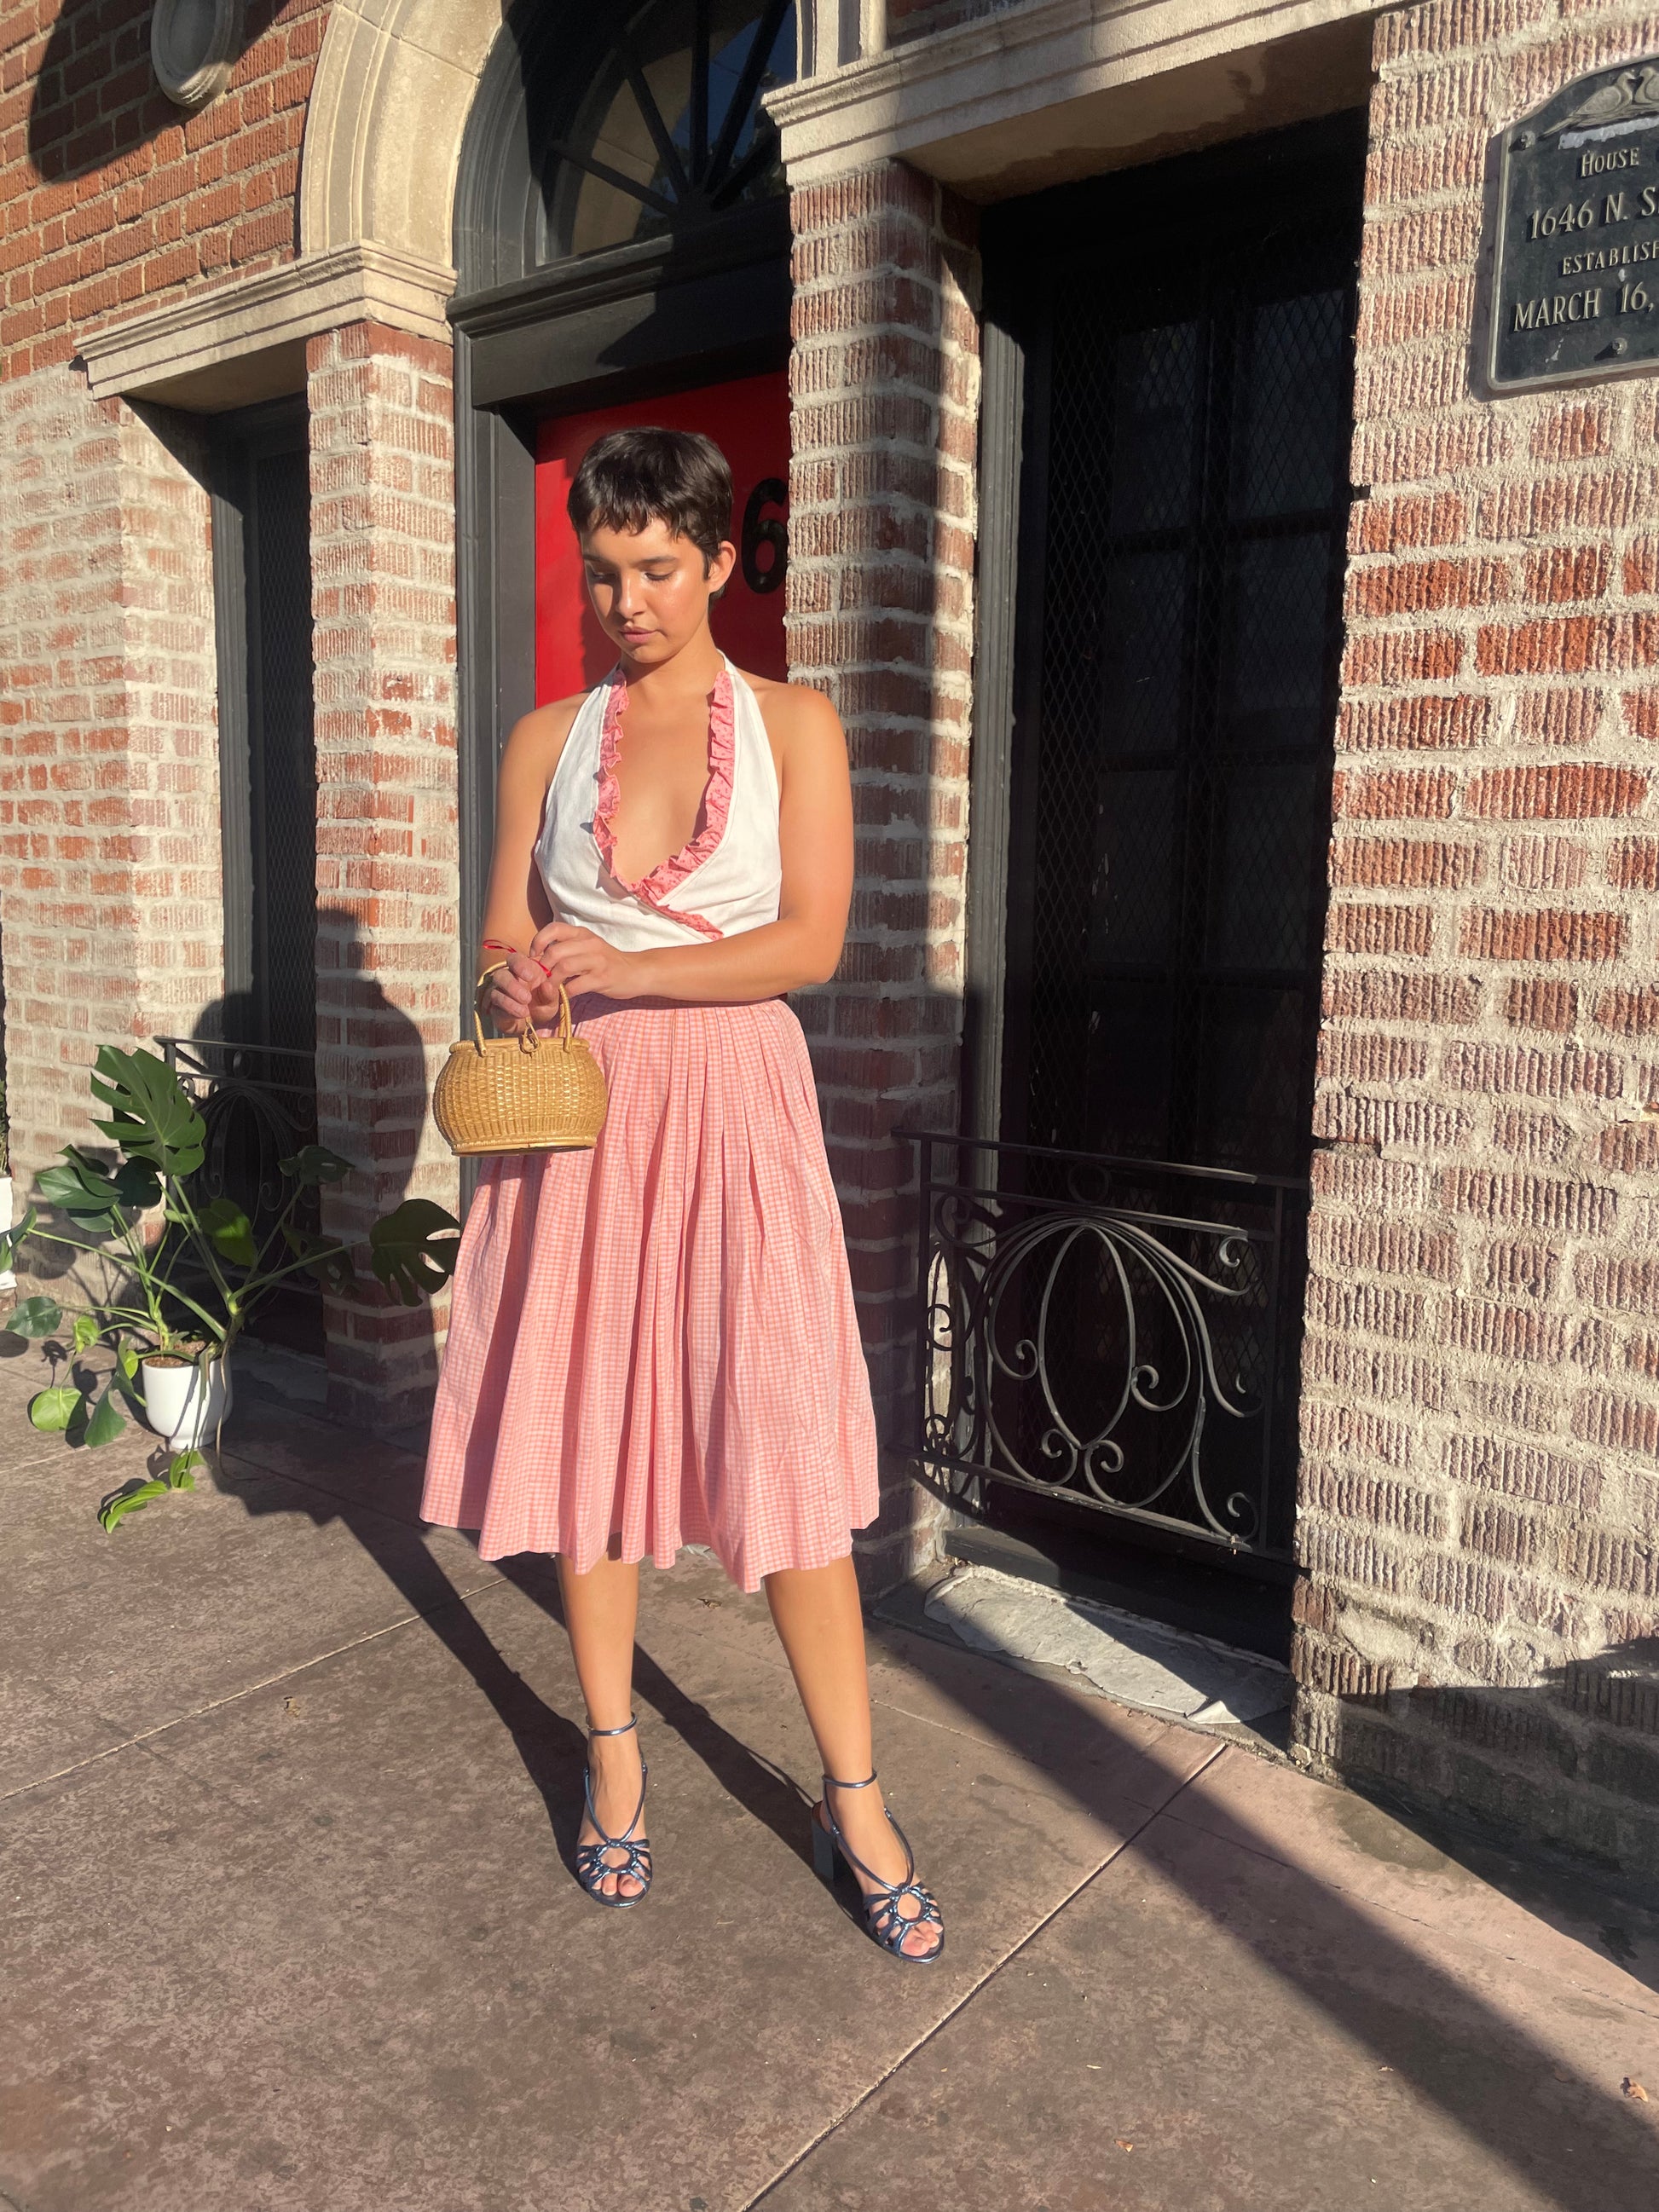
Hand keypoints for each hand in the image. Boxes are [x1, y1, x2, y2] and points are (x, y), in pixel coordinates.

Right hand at [479, 949, 549, 1032]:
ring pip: (495, 991)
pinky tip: (521, 1014)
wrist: (534, 1021)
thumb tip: (547, 985)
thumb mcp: (550, 999)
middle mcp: (508, 977)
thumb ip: (550, 993)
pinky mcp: (495, 1006)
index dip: (519, 965)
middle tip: (527, 997)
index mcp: (523, 969)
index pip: (514, 959)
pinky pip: (496, 1006)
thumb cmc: (542, 1002)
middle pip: (500, 974)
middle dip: (512, 985)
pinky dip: (508, 1009)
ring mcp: (499, 991)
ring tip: (526, 1010)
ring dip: (509, 1001)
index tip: (530, 977)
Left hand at [529, 923, 647, 1005]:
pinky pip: (576, 986)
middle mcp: (589, 943)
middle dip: (542, 967)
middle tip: (540, 979)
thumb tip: (539, 959)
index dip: (539, 941)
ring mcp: (597, 961)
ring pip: (564, 967)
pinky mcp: (602, 978)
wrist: (636, 971)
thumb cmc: (607, 961)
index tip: (534, 956)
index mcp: (582, 934)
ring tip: (549, 990)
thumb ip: (567, 948)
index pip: (554, 928)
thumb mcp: (587, 947)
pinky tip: (563, 997)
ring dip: (551, 982)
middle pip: (555, 951)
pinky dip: (565, 993)